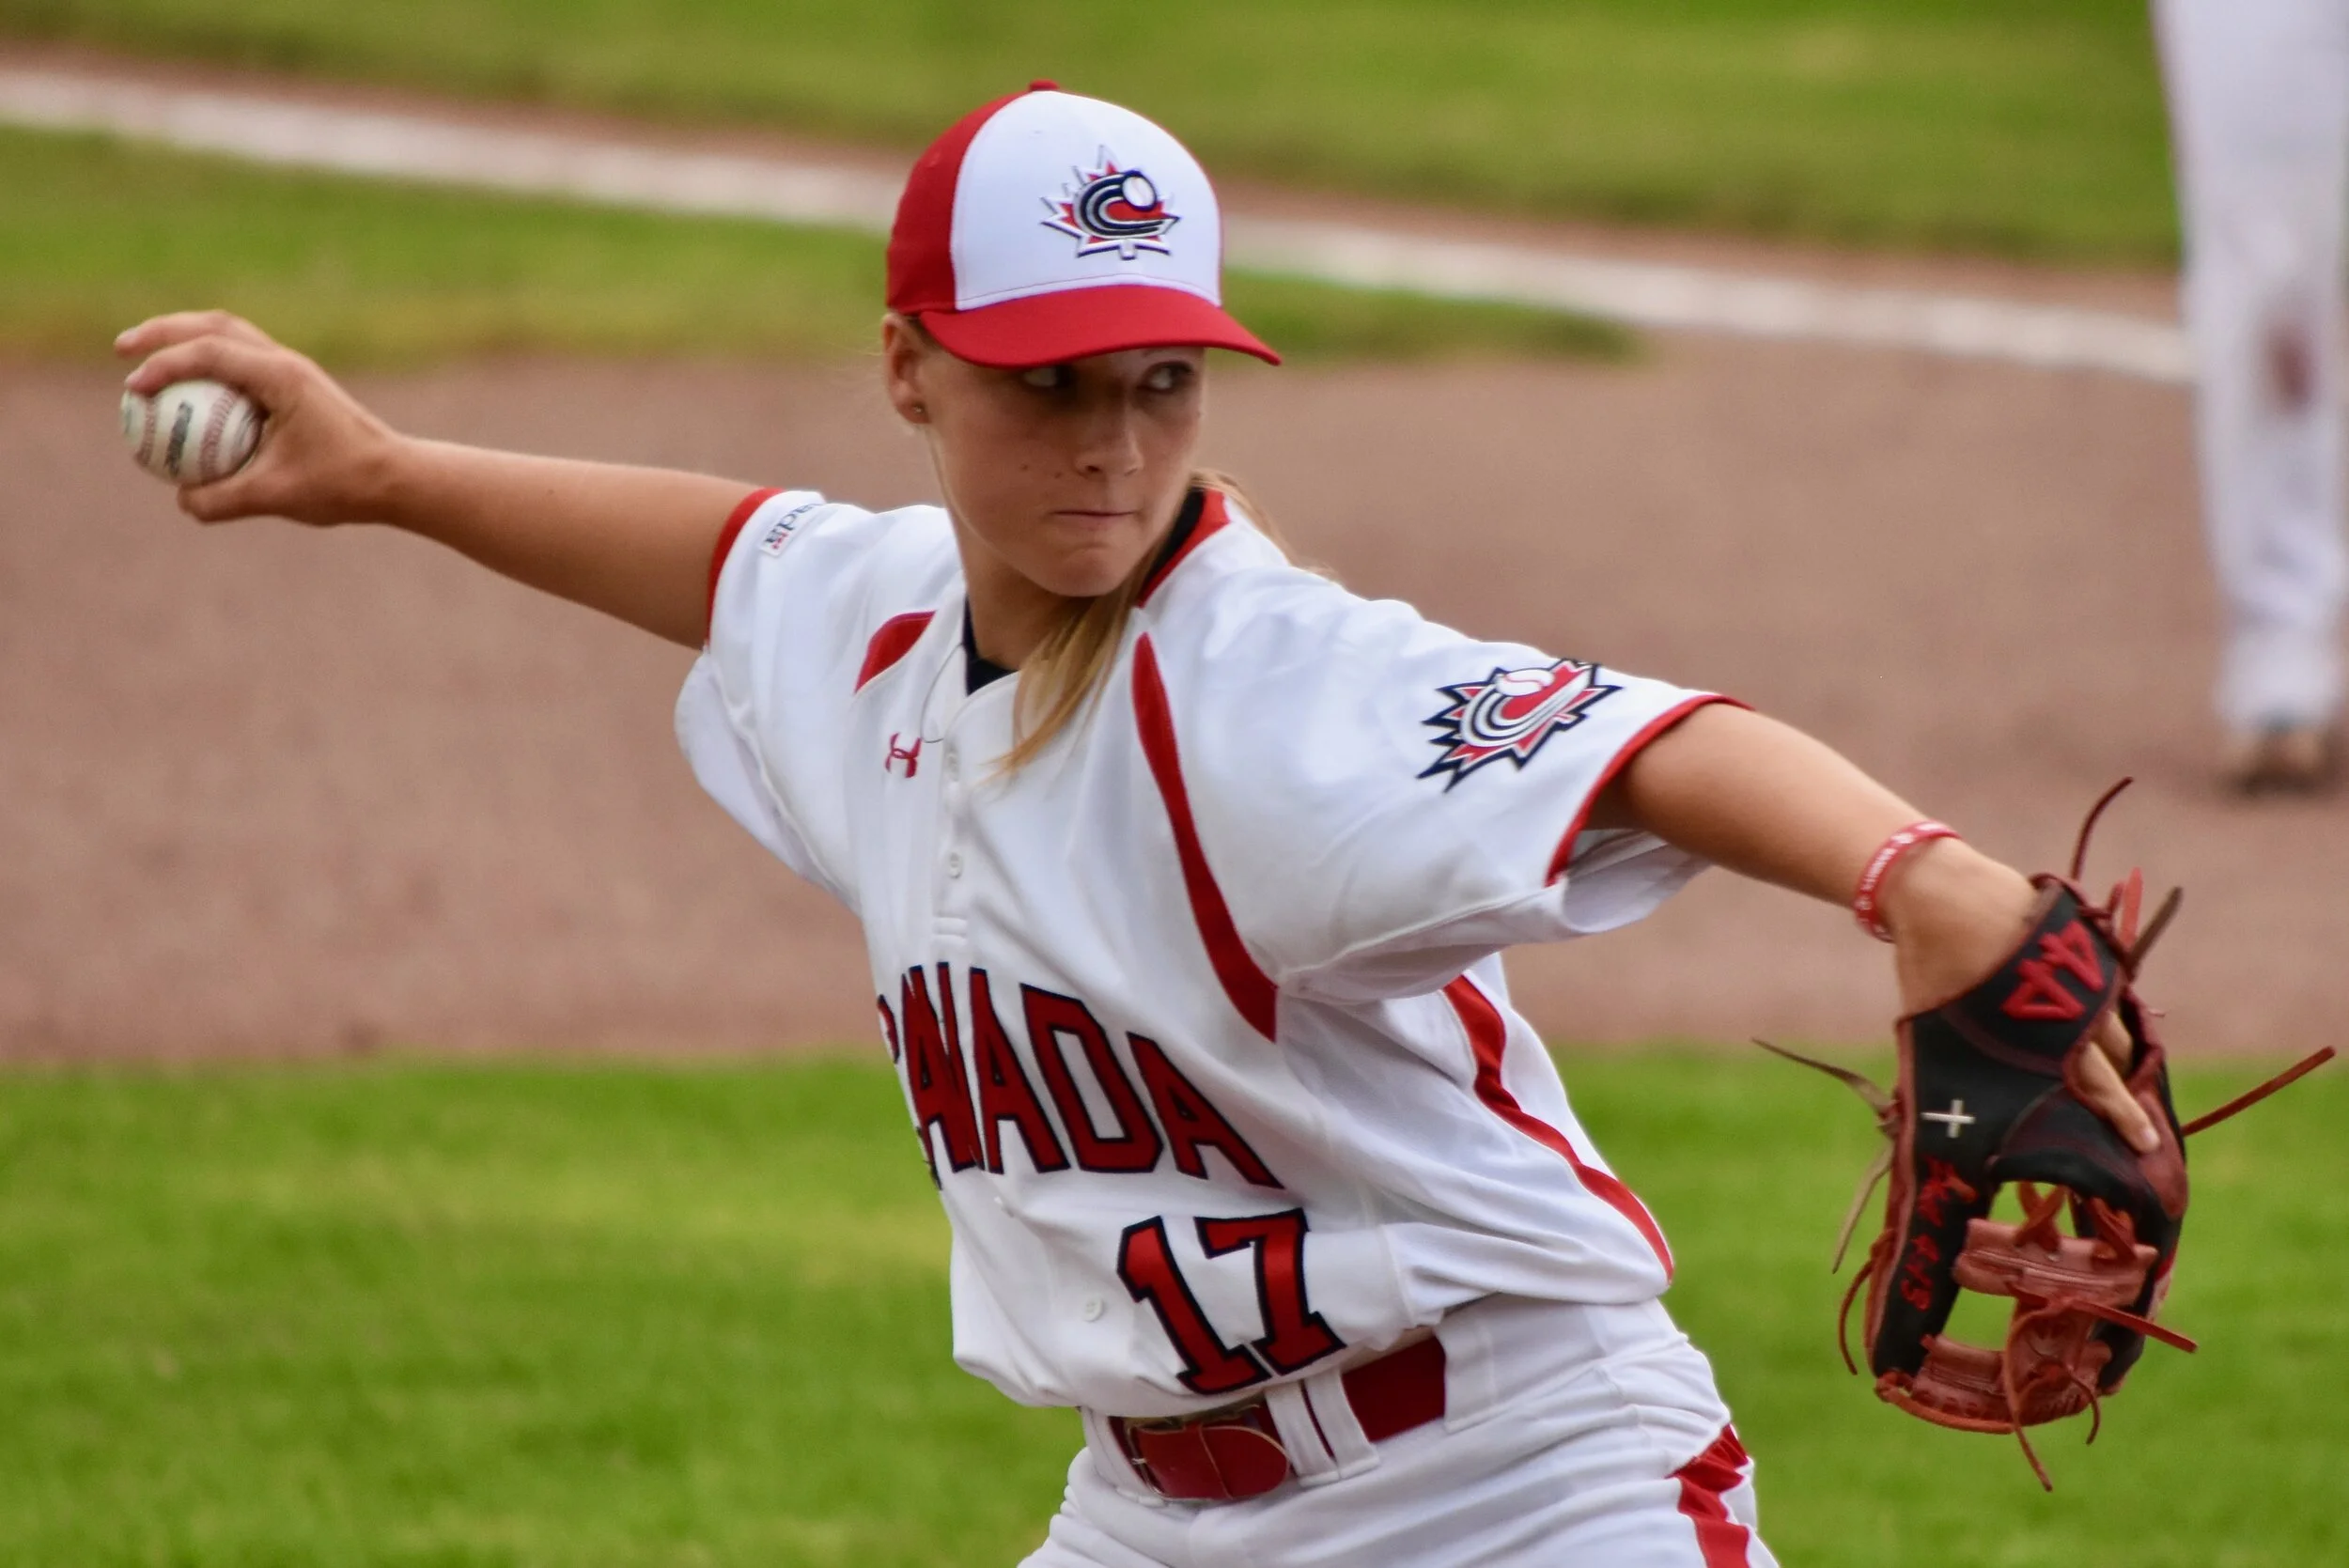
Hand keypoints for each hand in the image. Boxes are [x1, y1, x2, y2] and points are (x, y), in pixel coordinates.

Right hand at [116, 311, 405, 526]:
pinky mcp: (294, 385)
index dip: (165, 364)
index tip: (133, 388)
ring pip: (229, 337)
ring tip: (146, 360)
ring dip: (185, 340)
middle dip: (164, 330)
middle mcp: (285, 362)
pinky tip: (185, 396)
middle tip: (123, 349)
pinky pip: (240, 365)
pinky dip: (208, 368)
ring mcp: (291, 370)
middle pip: (214, 325)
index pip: (211, 353)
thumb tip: (181, 499)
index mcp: (282, 376)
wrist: (397, 477)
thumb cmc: (344, 484)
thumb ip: (225, 499)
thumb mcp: (280, 496)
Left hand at [1880, 839, 2158, 1153]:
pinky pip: (2103, 986)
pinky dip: (2099, 1006)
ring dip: (2115, 1048)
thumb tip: (1940, 1110)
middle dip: (2128, 1091)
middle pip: (2119, 1058)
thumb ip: (1953, 1064)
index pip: (2098, 1087)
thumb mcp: (1935, 1024)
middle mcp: (2079, 1005)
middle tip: (2138, 1123)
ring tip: (2114, 1074)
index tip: (2147, 1145)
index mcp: (2046, 1034)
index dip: (2123, 1117)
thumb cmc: (1931, 963)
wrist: (1940, 889)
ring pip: (2113, 1021)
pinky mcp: (2082, 941)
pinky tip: (2089, 1019)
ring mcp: (2086, 970)